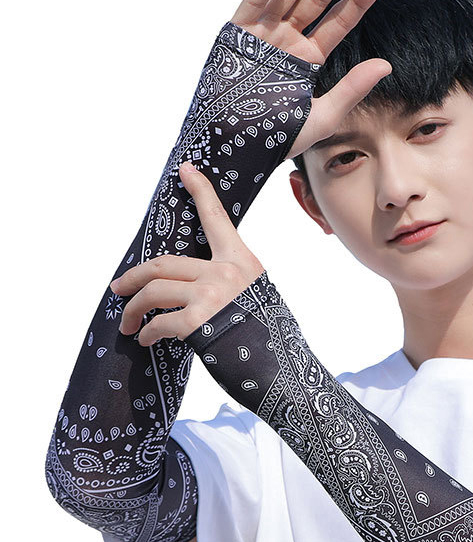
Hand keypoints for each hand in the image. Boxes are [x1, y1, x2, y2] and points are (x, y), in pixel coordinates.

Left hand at [111, 162, 265, 346]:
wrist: (285, 371)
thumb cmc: (271, 339)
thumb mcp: (257, 297)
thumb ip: (229, 284)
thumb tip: (192, 288)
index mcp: (242, 262)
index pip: (217, 218)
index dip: (200, 191)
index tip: (185, 170)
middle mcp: (226, 271)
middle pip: (162, 264)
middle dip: (133, 278)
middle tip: (119, 288)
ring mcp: (211, 294)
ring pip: (153, 290)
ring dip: (133, 309)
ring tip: (129, 325)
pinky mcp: (198, 321)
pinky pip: (159, 322)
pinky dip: (147, 333)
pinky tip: (147, 340)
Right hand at [231, 0, 391, 158]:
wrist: (239, 148)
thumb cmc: (280, 138)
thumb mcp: (325, 114)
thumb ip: (353, 88)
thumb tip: (386, 65)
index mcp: (308, 59)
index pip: (336, 25)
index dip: (355, 4)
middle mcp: (287, 42)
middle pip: (314, 2)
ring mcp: (263, 35)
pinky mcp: (237, 35)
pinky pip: (253, 4)